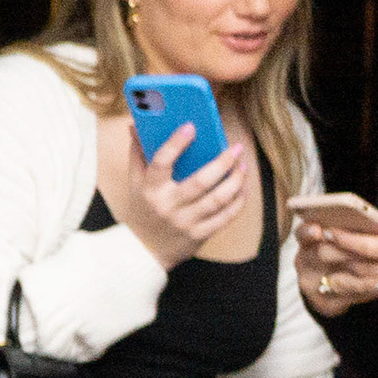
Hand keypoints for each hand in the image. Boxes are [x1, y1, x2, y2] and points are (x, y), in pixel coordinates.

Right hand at [93, 117, 252, 268]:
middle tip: (236, 148)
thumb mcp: (134, 184)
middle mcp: (168, 205)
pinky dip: (237, 203)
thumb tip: (137, 126)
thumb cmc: (142, 211)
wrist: (143, 250)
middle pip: (200, 182)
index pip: (161, 163)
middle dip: (222, 163)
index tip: (191, 127)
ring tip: (242, 167)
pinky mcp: (199, 234)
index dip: (175, 144)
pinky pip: (224, 218)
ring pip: (217, 199)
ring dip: (235, 181)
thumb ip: (138, 155)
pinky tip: (242, 190)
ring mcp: (185, 221)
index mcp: (150, 189)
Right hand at [293, 221, 377, 316]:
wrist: (342, 286)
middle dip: (351, 253)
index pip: (302, 234)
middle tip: (374, 252)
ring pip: (339, 281)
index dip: (308, 232)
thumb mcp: (345, 239)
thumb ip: (354, 231)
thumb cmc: (348, 253)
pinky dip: (370, 291)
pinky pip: (348, 298)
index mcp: (308, 242)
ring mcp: (312, 284)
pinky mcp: (325, 303)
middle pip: (323, 255)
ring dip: (365, 279)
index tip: (317, 229)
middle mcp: (306, 262)